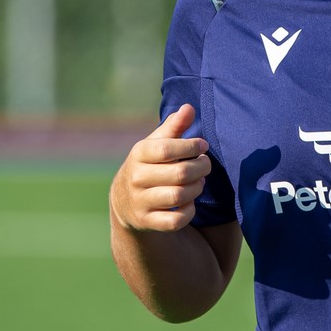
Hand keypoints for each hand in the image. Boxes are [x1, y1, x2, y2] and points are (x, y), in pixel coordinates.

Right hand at [110, 104, 211, 233]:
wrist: (125, 201)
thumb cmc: (150, 164)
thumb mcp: (157, 143)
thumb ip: (174, 126)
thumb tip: (189, 108)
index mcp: (139, 154)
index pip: (167, 149)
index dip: (191, 147)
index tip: (203, 146)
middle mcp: (136, 178)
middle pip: (179, 173)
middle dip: (201, 168)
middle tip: (206, 165)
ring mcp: (140, 202)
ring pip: (179, 196)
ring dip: (196, 188)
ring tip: (199, 181)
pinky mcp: (147, 222)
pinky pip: (176, 220)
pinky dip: (189, 211)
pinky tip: (190, 202)